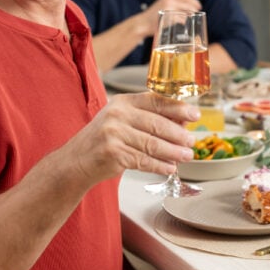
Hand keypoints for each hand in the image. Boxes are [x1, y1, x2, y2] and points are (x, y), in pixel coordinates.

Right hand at [64, 92, 198, 182]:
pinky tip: (170, 168)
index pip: (155, 100)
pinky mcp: (112, 154)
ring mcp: (113, 134)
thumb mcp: (122, 121)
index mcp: (123, 102)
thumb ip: (148, 119)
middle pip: (157, 124)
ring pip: (152, 144)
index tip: (194, 114)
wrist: (75, 161)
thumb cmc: (104, 140)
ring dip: (173, 152)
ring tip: (187, 156)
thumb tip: (182, 122)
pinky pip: (143, 161)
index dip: (178, 108)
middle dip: (178, 134)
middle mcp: (117, 114)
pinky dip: (159, 166)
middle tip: (192, 141)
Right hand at [138, 0, 200, 36]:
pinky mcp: (168, 15)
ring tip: (191, 18)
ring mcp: (168, 7)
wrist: (142, 23)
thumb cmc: (154, 16)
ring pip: (185, 10)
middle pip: (188, 3)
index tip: (199, 5)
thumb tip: (188, 8)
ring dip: (190, 14)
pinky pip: (180, 18)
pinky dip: (184, 21)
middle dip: (194, 8)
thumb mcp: (163, 6)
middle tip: (197, 12)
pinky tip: (184, 23)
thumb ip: (173, 5)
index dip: (194, 1)